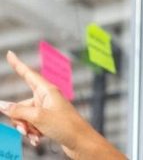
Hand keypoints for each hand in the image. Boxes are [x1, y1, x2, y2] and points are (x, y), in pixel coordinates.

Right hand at [0, 51, 126, 159]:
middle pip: (22, 104)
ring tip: (34, 136)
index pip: (28, 74)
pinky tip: (38, 140)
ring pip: (25, 116)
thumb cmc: (67, 126)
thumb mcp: (38, 117)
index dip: (18, 64)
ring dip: (26, 127)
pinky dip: (32, 132)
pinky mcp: (49, 121)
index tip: (10, 54)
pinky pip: (33, 124)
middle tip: (25, 129)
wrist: (81, 142)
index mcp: (47, 90)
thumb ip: (18, 111)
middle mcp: (47, 98)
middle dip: (19, 118)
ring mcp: (48, 110)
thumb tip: (2, 105)